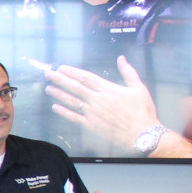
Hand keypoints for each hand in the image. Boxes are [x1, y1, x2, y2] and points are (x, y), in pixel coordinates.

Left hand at [43, 57, 165, 153]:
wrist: (142, 134)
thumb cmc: (142, 111)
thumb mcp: (138, 88)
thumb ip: (128, 72)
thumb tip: (121, 58)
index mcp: (107, 88)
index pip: (85, 77)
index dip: (72, 72)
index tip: (61, 68)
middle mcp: (97, 99)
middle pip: (74, 87)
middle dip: (60, 80)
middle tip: (48, 74)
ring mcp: (92, 112)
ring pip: (71, 100)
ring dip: (59, 94)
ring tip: (48, 88)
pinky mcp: (90, 125)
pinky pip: (73, 117)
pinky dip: (63, 112)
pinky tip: (55, 107)